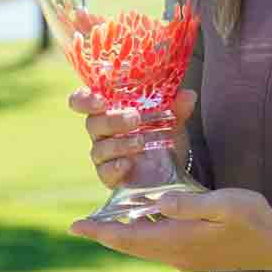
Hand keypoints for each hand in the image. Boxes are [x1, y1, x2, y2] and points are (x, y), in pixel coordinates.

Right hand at [69, 87, 196, 189]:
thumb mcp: (173, 120)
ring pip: (99, 149)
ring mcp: (104, 156)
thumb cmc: (162, 134)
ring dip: (119, 144)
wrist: (172, 168)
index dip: (84, 100)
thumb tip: (188, 95)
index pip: (83, 102)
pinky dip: (115, 167)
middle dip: (112, 120)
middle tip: (135, 118)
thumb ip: (178, 107)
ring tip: (140, 141)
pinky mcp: (110, 176)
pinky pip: (105, 172)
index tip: (100, 100)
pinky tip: (128, 164)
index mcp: (110, 111)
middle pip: (93, 123)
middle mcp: (102, 132)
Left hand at [69, 188, 271, 271]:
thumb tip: (157, 201)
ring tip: (105, 223)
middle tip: (80, 226)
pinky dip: (143, 237)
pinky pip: (159, 248)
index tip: (75, 226)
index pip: (129, 237)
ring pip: (144, 248)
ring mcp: (186, 260)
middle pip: (132, 246)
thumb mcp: (223, 203)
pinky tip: (144, 223)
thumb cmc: (253, 219)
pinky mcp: (195, 258)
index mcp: (179, 241)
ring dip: (124, 237)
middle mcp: (177, 255)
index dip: (101, 231)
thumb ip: (189, 204)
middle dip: (106, 234)